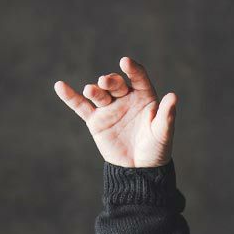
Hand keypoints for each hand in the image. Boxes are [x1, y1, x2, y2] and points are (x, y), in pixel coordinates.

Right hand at [51, 55, 176, 167]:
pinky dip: (70, 97)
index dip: (132, 69)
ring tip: (92, 91)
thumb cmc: (155, 150)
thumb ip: (167, 116)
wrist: (140, 171)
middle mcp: (125, 98)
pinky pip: (81, 106)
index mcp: (144, 97)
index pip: (138, 77)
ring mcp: (109, 108)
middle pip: (116, 83)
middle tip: (105, 82)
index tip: (126, 63)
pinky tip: (59, 86)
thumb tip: (174, 96)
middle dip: (110, 81)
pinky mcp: (96, 120)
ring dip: (94, 90)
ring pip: (99, 94)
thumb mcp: (163, 134)